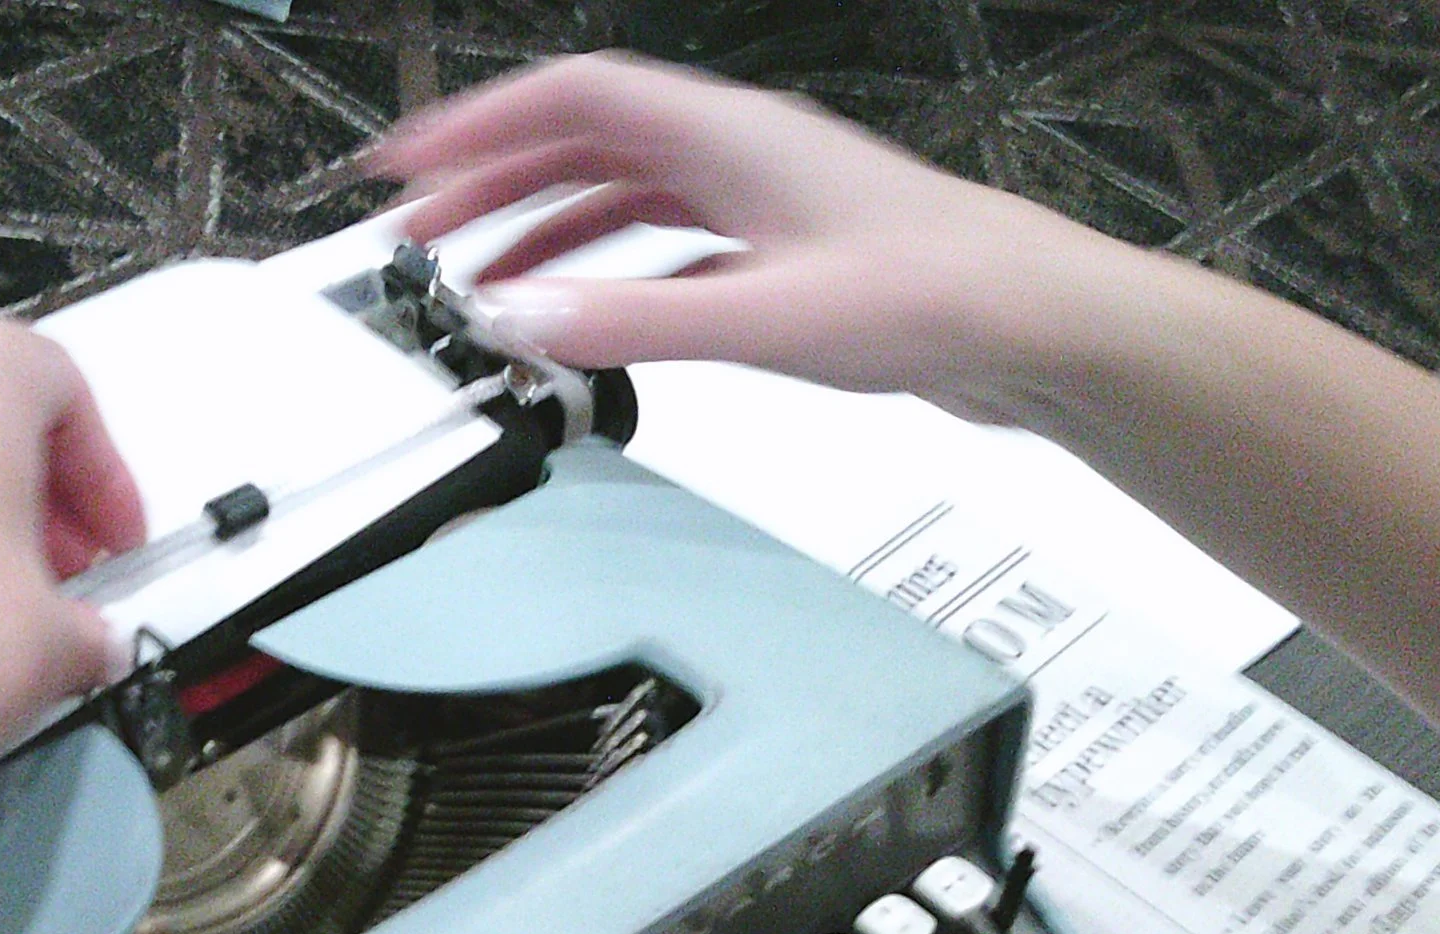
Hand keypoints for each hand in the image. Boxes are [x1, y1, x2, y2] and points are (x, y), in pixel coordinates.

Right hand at [373, 54, 1133, 419]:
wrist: (1029, 327)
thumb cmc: (932, 295)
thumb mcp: (762, 317)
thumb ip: (630, 324)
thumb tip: (522, 321)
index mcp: (725, 138)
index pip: (573, 99)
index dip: (479, 124)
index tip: (410, 160)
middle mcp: (733, 155)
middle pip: (582, 142)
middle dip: (491, 180)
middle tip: (420, 230)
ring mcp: (753, 201)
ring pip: (616, 193)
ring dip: (538, 227)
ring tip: (476, 278)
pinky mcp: (772, 252)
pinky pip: (656, 242)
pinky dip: (599, 269)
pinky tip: (577, 311)